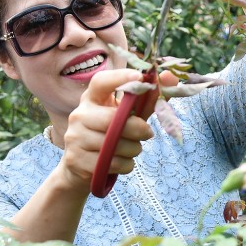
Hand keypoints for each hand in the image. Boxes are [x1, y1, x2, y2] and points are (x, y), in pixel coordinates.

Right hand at [59, 69, 176, 190]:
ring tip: (132, 148)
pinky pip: (112, 163)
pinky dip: (126, 164)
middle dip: (137, 128)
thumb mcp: (129, 116)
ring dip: (134, 149)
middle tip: (148, 132)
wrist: (81, 168)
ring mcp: (75, 137)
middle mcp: (79, 114)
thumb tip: (171, 77)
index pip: (101, 82)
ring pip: (114, 145)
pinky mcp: (76, 160)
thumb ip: (149, 99)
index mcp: (92, 98)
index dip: (120, 77)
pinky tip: (122, 161)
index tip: (140, 77)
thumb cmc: (112, 135)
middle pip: (112, 119)